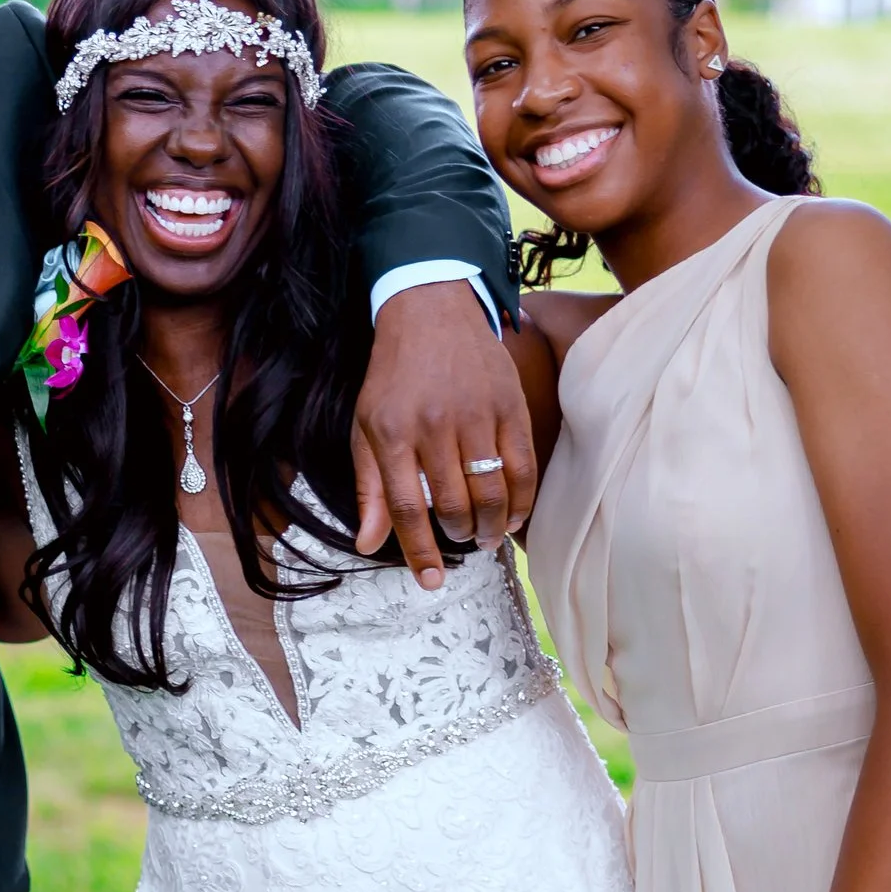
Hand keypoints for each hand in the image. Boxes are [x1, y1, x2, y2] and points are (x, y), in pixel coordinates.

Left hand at [350, 284, 536, 585]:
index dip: (419, 551)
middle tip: (462, 541)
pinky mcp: (510, 405)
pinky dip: (522, 500)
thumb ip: (370, 488)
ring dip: (491, 525)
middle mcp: (434, 426)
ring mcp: (476, 414)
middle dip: (460, 536)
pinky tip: (513, 516)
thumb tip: (369, 544)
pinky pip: (524, 466)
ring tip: (486, 535)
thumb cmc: (394, 376)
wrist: (430, 309)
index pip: (407, 507)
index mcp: (392, 434)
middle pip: (455, 504)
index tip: (429, 582)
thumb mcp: (366, 427)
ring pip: (492, 490)